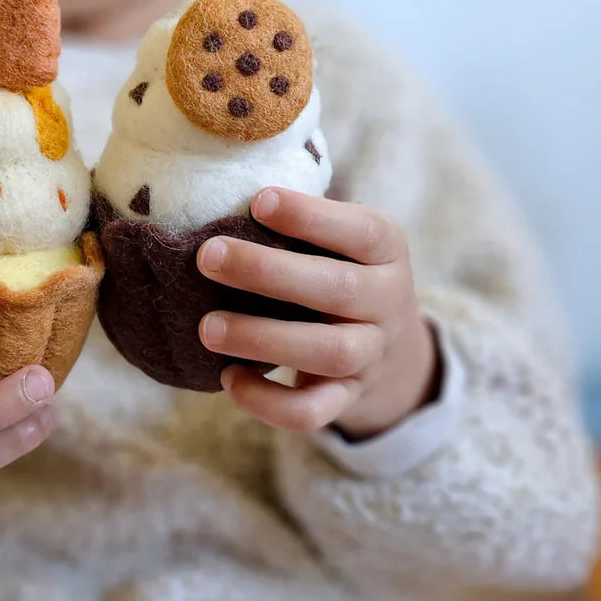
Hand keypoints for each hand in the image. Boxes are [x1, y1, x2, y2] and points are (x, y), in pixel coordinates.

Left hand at [196, 187, 439, 439]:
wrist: (393, 350)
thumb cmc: (342, 269)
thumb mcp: (343, 238)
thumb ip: (302, 218)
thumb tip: (219, 188)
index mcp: (386, 248)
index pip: (360, 231)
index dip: (310, 217)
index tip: (257, 200)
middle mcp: (387, 300)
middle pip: (337, 290)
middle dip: (268, 272)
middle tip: (207, 257)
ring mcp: (371, 354)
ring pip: (328, 352)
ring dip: (263, 339)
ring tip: (207, 327)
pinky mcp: (348, 398)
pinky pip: (313, 412)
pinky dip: (269, 402)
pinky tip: (228, 378)